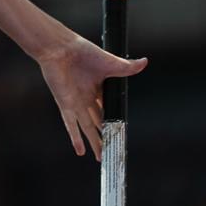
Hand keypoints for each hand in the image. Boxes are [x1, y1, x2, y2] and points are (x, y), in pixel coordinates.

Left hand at [37, 36, 146, 157]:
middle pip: (98, 121)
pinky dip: (75, 137)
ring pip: (86, 127)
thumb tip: (145, 61)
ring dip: (93, 142)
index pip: (107, 108)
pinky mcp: (65, 103)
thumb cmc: (82, 51)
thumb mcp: (109, 61)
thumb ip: (127, 67)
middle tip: (112, 149)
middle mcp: (86, 97)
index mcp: (97, 87)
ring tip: (101, 157)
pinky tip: (80, 151)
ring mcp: (75, 102)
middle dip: (105, 134)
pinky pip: (70, 124)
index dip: (113, 120)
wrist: (59, 48)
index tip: (120, 131)